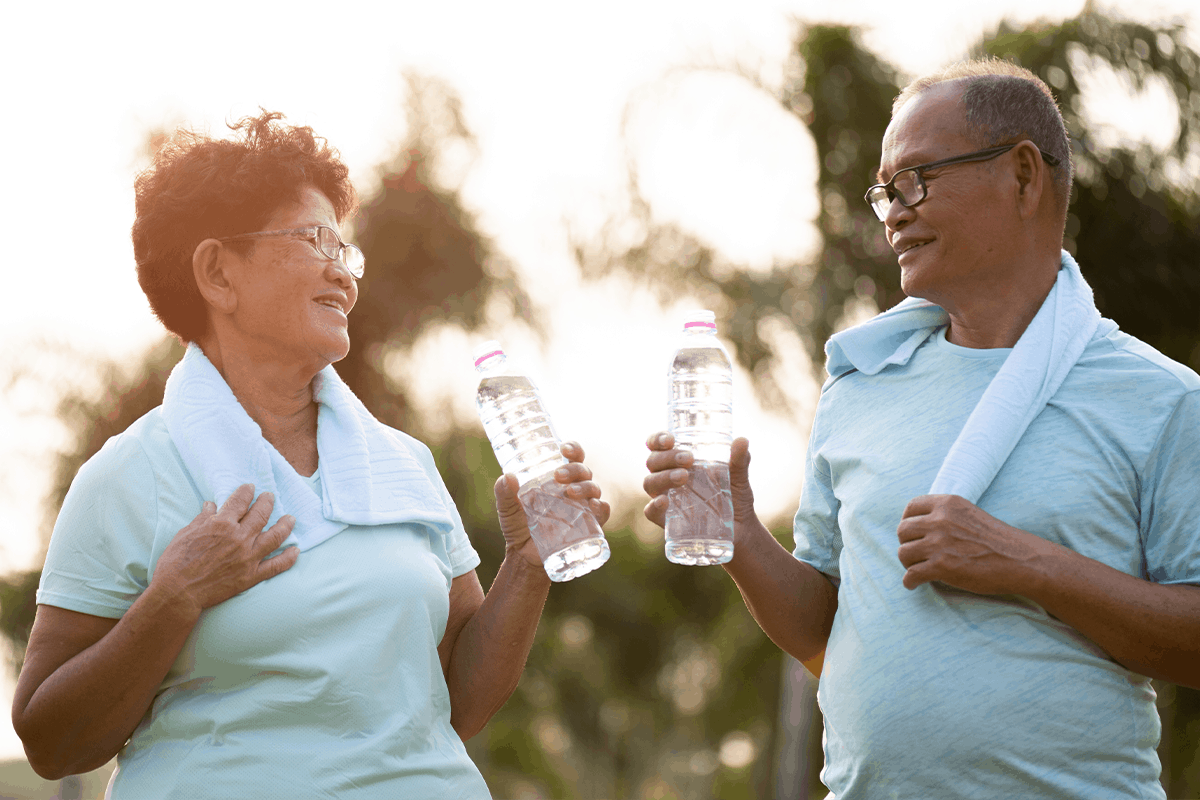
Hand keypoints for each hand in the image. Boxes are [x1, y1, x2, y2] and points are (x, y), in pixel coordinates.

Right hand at [152, 484, 298, 616]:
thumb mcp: (185, 533)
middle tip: (270, 497)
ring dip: (285, 525)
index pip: (240, 501)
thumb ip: (202, 519)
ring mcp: (248, 557)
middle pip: (261, 514)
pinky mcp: (251, 576)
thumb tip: (210, 505)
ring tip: (290, 518)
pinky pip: (276, 566)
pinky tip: (296, 551)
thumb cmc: (176, 562)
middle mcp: (239, 537)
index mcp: (222, 524)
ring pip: (275, 536)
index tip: (251, 488)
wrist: (177, 592)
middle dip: (267, 502)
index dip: (247, 492)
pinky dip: (288, 558)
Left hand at [494, 441, 609, 567]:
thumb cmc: (518, 526)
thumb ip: (504, 493)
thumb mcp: (507, 508)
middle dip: (575, 469)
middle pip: (583, 470)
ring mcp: (583, 507)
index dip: (573, 449)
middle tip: (559, 476)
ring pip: (594, 488)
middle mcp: (574, 489)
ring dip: (585, 486)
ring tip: (570, 492)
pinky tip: (593, 507)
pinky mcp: (589, 525)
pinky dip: (601, 508)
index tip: (563, 449)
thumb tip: (507, 477)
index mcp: (557, 479)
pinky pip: (602, 512)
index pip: (572, 457)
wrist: (524, 557)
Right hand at [642, 433, 755, 527]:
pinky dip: (653, 506)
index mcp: (679, 461)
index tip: (670, 439)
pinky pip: (651, 512)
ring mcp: (666, 498)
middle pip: (653, 462)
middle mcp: (667, 477)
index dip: (657, 439)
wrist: (742, 529)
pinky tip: (663, 501)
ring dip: (663, 477)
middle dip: (667, 457)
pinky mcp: (668, 520)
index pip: (658, 446)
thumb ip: (740, 459)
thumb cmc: (735, 496)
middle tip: (689, 459)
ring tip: (684, 476)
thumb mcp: (739, 476)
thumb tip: (742, 440)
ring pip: (650, 483)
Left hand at [897, 494, 1040, 593]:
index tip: (912, 533)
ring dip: (908, 563)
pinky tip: (914, 584)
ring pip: (903, 553)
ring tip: (917, 569)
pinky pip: (911, 575)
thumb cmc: (995, 540)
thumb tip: (917, 525)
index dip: (908, 521)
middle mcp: (940, 520)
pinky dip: (909, 581)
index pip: (911, 507)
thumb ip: (944, 515)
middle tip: (916, 554)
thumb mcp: (968, 514)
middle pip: (903, 531)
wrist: (1020, 560)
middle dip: (907, 544)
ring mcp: (940, 543)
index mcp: (947, 504)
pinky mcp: (942, 567)